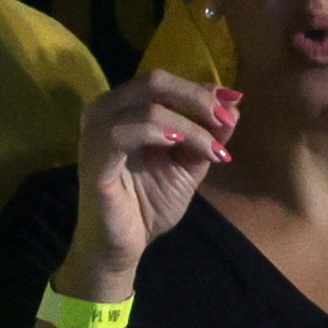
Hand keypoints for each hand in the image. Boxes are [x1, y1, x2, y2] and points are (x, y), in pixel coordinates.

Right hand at [63, 73, 235, 291]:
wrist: (125, 246)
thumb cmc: (150, 202)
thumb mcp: (190, 163)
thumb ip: (209, 133)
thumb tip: (235, 101)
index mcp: (124, 109)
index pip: (163, 81)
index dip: (201, 88)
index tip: (233, 104)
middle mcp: (104, 114)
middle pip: (153, 81)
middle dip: (197, 97)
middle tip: (225, 120)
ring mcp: (94, 136)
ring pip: (146, 106)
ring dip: (188, 123)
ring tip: (211, 149)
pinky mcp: (92, 163)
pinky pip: (120, 133)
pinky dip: (155, 132)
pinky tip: (176, 144)